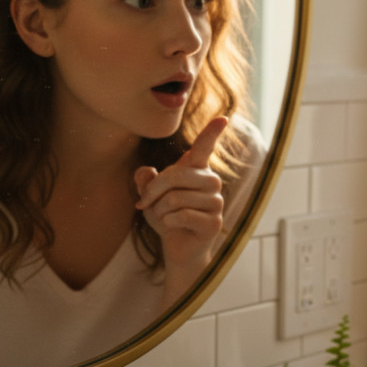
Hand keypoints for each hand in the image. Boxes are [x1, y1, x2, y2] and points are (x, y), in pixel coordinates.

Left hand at [135, 117, 228, 273]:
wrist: (177, 248)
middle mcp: (211, 183)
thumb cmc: (167, 217)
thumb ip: (145, 181)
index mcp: (198, 171)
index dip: (212, 132)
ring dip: (160, 210)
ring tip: (164, 217)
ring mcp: (216, 203)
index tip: (223, 118)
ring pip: (175, 198)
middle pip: (176, 174)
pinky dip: (167, 222)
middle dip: (153, 191)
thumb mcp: (150, 197)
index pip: (205, 148)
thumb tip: (146, 172)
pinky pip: (181, 215)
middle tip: (144, 204)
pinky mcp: (214, 222)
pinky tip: (172, 227)